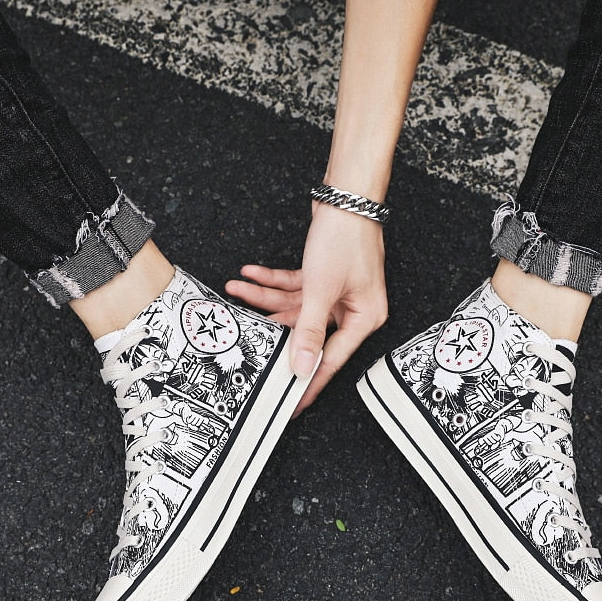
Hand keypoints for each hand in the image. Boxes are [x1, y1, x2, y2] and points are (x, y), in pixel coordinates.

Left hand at [225, 203, 388, 414]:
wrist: (346, 197)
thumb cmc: (346, 238)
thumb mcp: (322, 290)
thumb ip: (309, 331)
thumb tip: (301, 366)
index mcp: (363, 319)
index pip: (331, 358)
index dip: (308, 380)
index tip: (292, 402)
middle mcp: (352, 310)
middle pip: (307, 333)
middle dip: (273, 329)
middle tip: (252, 348)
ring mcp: (337, 294)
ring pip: (294, 308)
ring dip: (265, 299)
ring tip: (238, 292)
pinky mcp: (324, 278)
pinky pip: (294, 288)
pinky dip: (272, 282)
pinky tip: (249, 276)